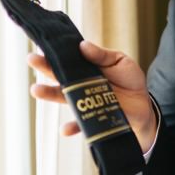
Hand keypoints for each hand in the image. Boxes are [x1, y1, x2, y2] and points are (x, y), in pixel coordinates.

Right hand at [28, 40, 155, 150]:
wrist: (143, 106)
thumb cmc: (129, 81)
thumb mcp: (120, 61)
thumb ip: (102, 55)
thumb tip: (83, 45)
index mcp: (85, 68)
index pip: (67, 59)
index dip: (54, 53)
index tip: (41, 46)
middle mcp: (80, 84)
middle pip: (60, 75)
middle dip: (45, 68)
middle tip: (31, 59)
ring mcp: (83, 101)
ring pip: (63, 97)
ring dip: (49, 94)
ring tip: (36, 90)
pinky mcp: (91, 118)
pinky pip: (79, 125)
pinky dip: (71, 127)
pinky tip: (64, 129)